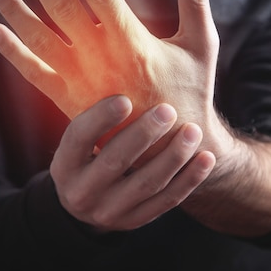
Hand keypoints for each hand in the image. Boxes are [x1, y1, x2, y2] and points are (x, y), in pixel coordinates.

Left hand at [0, 0, 219, 162]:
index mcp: (134, 40)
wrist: (170, 150)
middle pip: (62, 7)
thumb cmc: (190, 92)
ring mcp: (82, 81)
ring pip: (41, 38)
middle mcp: (102, 58)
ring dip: (16, 9)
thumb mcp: (201, 44)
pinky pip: (35, 75)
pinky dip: (14, 54)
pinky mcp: (69, 102)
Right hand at [50, 95, 214, 231]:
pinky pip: (166, 202)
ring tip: (193, 131)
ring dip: (173, 157)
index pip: (77, 138)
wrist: (90, 201)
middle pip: (114, 161)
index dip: (100, 118)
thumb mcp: (79, 139)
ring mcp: (109, 212)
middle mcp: (81, 192)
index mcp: (64, 165)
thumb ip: (91, 110)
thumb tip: (101, 49)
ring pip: (146, 184)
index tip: (125, 98)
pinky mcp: (135, 221)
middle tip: (168, 110)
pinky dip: (189, 180)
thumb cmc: (89, 154)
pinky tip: (205, 158)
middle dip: (143, 135)